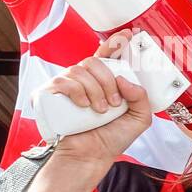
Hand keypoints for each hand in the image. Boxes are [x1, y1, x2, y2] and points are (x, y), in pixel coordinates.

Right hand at [49, 31, 151, 173]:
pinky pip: (64, 81)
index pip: (107, 55)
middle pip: (95, 61)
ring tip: (100, 111)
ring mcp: (66, 85)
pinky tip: (83, 107)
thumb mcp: (139, 119)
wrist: (90, 156)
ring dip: (96, 91)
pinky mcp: (50, 93)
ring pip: (81, 70)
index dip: (116, 42)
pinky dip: (77, 93)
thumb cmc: (111, 139)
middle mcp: (84, 80)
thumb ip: (142, 98)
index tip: (129, 35)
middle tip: (113, 104)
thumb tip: (125, 80)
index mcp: (104, 81)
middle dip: (108, 81)